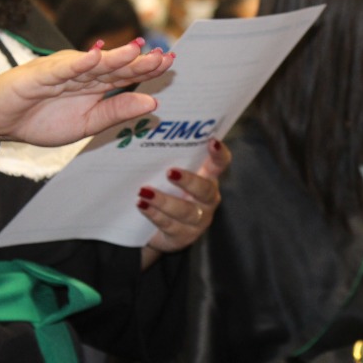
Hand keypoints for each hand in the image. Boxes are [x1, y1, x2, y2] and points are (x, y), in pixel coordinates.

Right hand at [0, 39, 173, 145]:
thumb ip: (117, 112)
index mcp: (95, 84)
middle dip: (138, 61)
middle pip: (114, 66)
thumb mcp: (88, 123)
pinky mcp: (37, 75)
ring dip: (114, 57)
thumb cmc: (41, 120)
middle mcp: (81, 73)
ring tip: (137, 50)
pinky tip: (94, 56)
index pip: (126, 75)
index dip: (147, 69)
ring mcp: (60, 71)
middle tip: (164, 55)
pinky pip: (60, 69)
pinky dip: (76, 63)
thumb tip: (153, 103)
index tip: (171, 63)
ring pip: (91, 64)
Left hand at [139, 139, 231, 267]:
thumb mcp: (168, 175)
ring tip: (144, 192)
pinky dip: (154, 215)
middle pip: (205, 190)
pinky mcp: (183, 236)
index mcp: (207, 178)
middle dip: (188, 181)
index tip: (211, 142)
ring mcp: (198, 220)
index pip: (220, 164)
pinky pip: (170, 226)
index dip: (219, 154)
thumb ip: (168, 158)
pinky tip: (142, 206)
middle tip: (170, 172)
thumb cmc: (163, 191)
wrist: (152, 228)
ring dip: (165, 201)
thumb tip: (146, 126)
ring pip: (186, 211)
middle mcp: (207, 199)